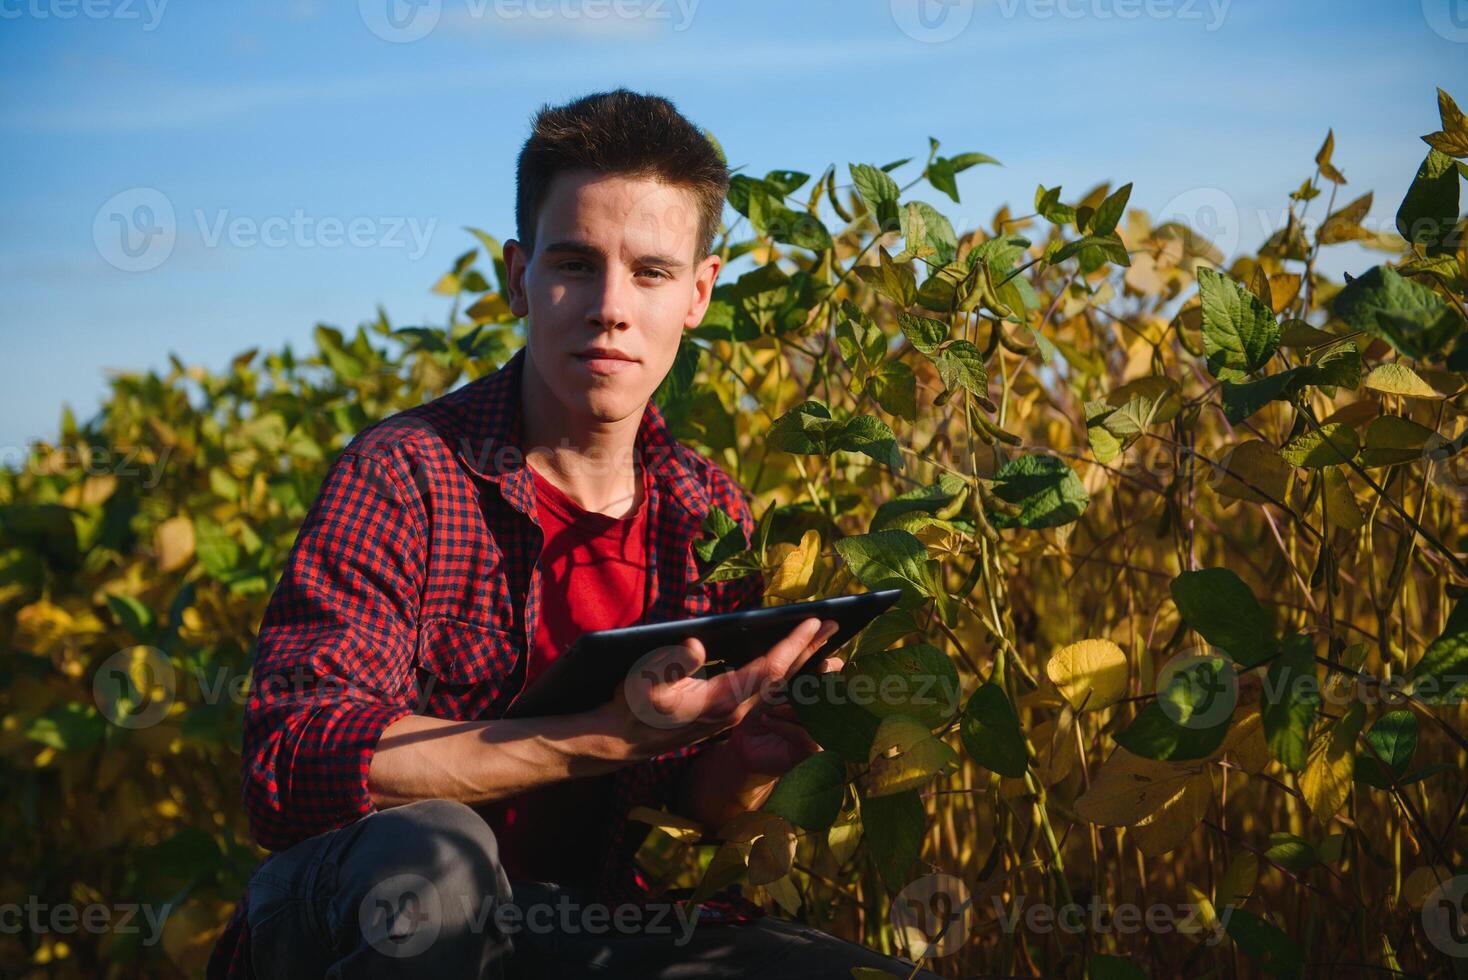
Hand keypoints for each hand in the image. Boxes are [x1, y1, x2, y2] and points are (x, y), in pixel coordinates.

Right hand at [592, 616, 839, 763]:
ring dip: (803, 666)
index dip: (793, 644)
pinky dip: (787, 677)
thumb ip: (671, 664)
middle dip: (810, 650)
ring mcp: (733, 714)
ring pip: (778, 688)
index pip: (769, 669)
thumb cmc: (631, 707)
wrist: (622, 741)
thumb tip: (696, 646)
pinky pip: (766, 694)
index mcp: (721, 700)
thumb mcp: (644, 682)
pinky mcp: (727, 713)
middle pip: (783, 678)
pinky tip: (798, 667)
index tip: (814, 621)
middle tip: (837, 626)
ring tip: (830, 648)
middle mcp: (735, 710)